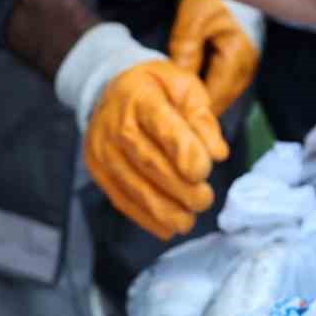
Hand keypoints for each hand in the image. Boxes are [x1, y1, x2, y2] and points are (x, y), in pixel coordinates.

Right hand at [56, 24, 228, 240]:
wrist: (113, 90)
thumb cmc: (160, 89)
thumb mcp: (186, 87)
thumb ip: (202, 118)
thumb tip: (218, 153)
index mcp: (140, 96)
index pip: (161, 126)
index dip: (182, 151)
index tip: (203, 172)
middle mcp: (114, 124)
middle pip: (147, 160)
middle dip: (178, 186)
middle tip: (204, 200)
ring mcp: (102, 149)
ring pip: (132, 183)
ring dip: (161, 208)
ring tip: (188, 221)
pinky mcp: (98, 169)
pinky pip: (119, 196)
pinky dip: (144, 216)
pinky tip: (166, 228)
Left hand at [168, 0, 265, 115]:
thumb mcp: (193, 20)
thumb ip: (185, 52)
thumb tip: (177, 84)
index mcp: (238, 58)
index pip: (215, 97)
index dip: (192, 111)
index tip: (168, 118)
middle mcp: (248, 67)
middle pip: (221, 101)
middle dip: (196, 110)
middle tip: (167, 116)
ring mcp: (248, 66)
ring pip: (223, 95)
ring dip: (202, 100)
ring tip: (174, 105)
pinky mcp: (242, 62)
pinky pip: (224, 84)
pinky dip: (207, 89)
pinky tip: (189, 89)